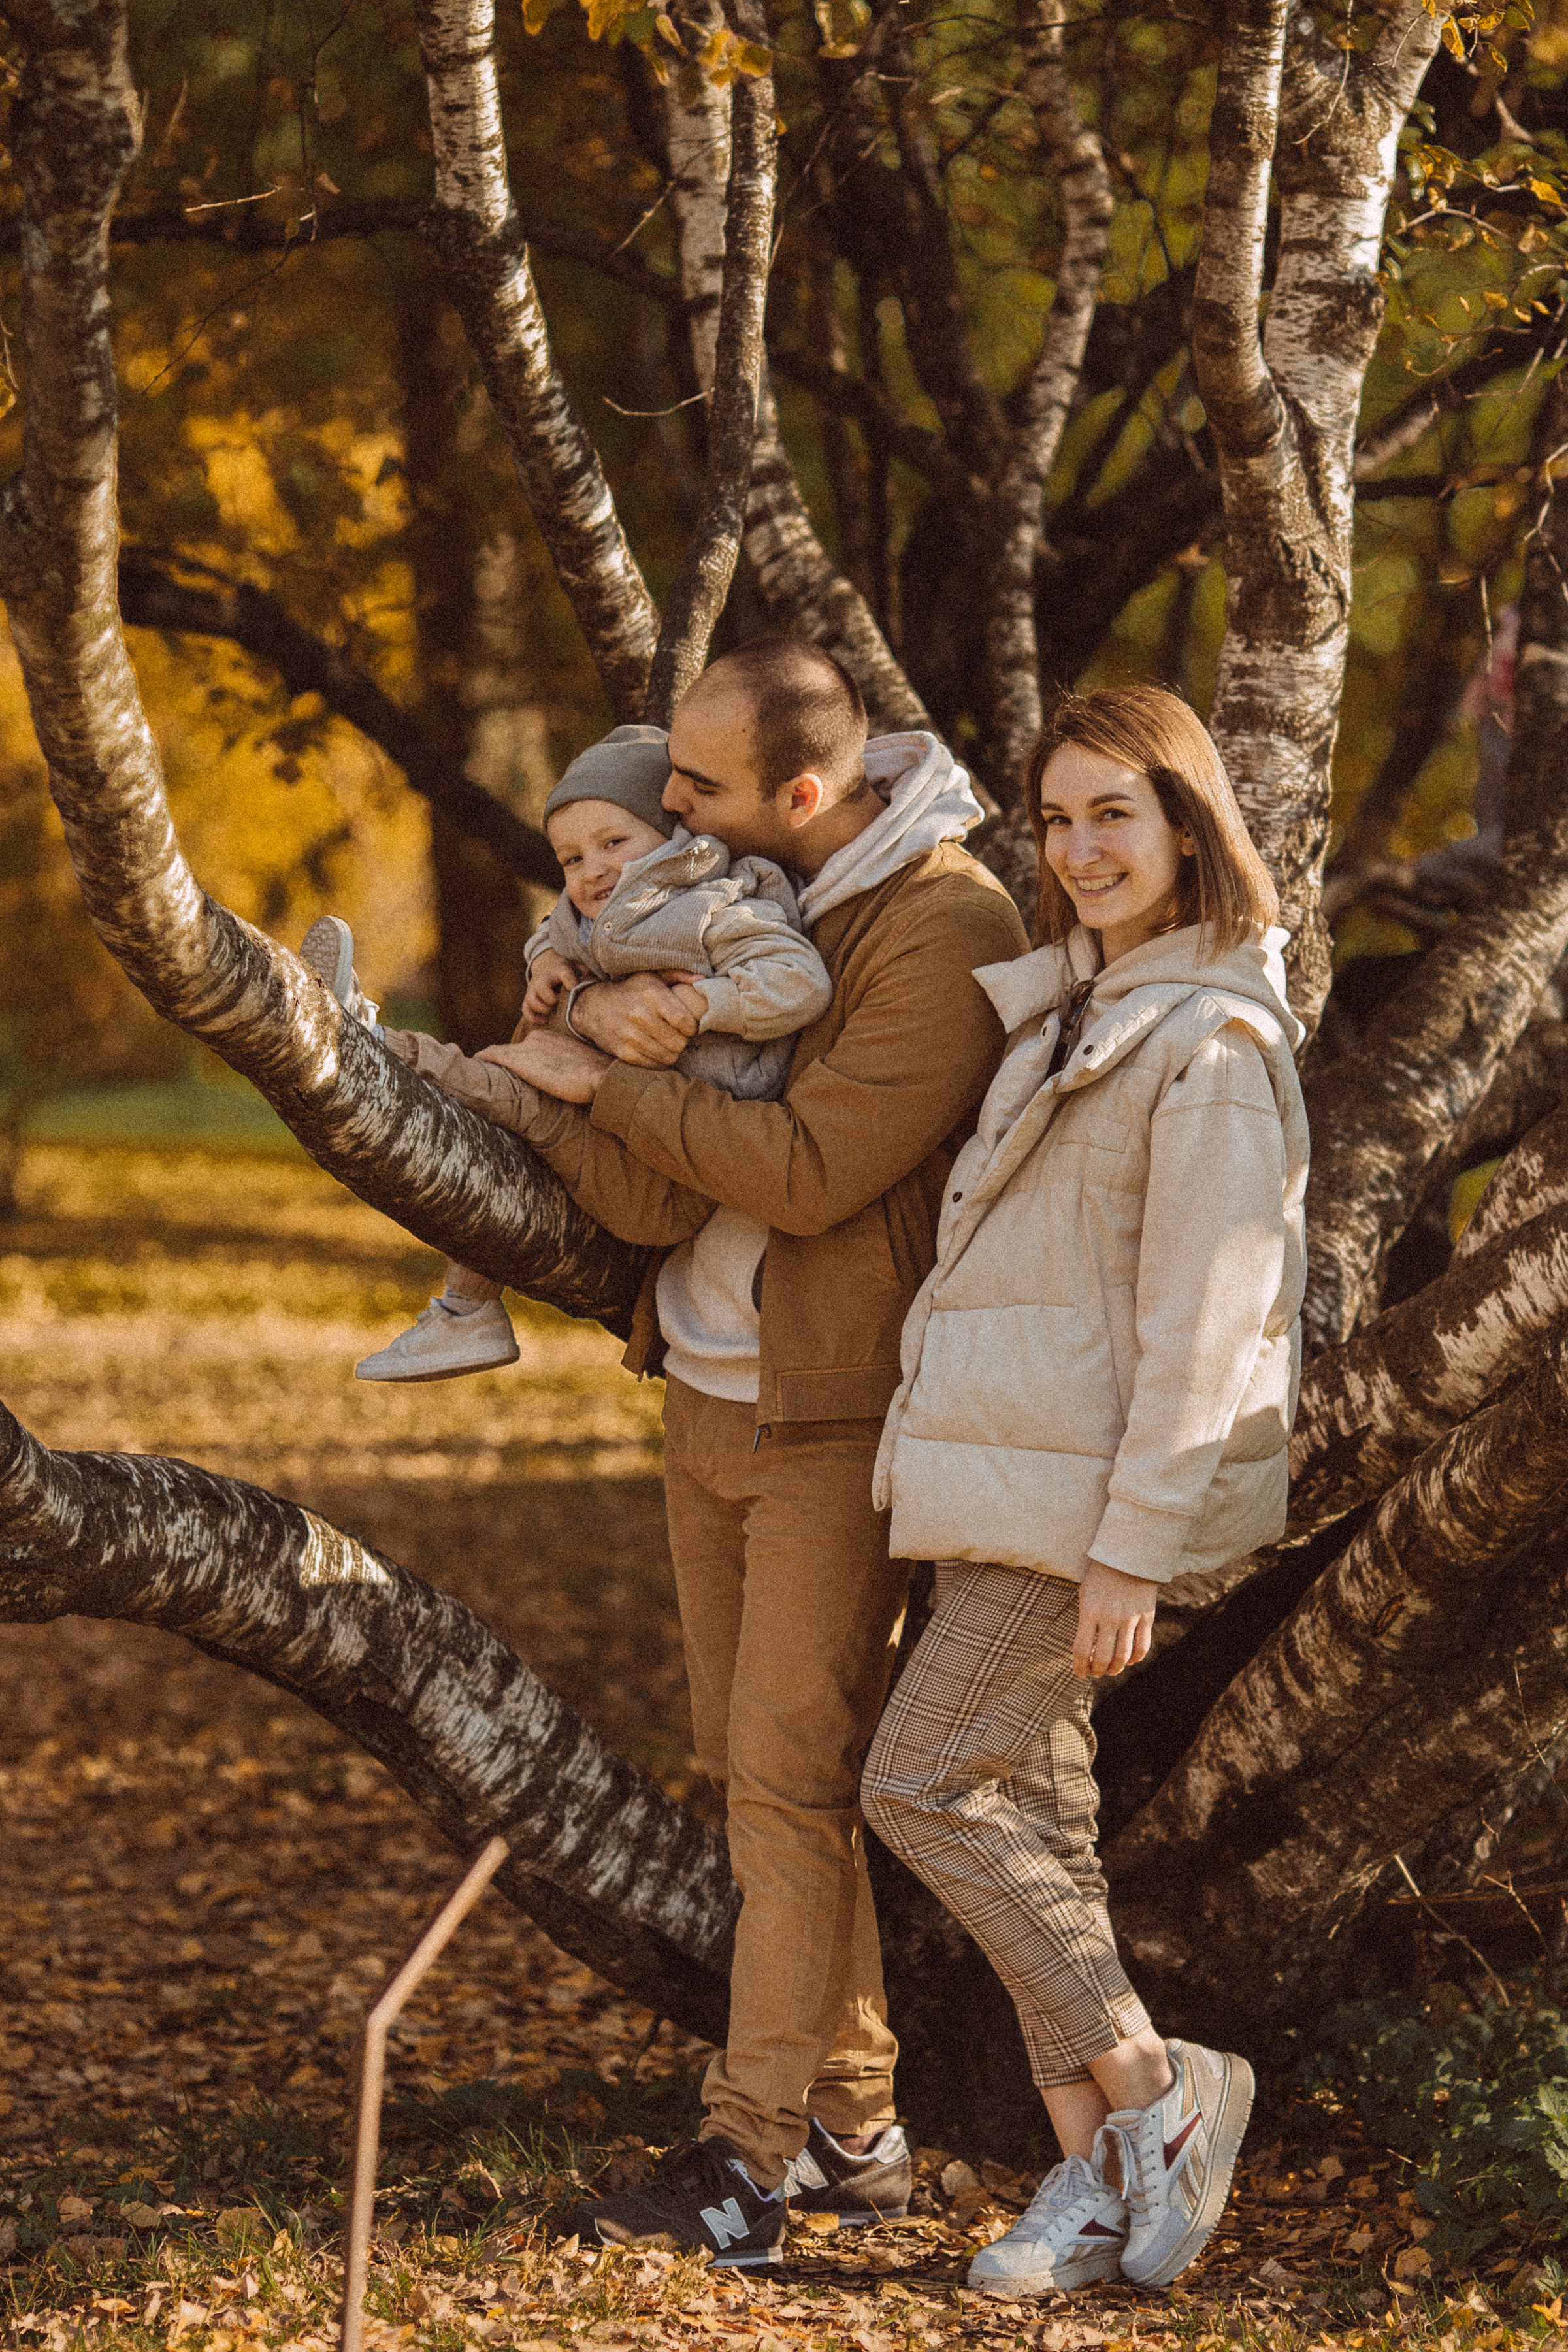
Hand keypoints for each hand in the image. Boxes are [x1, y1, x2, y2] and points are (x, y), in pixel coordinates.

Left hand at [478, 1030, 610, 1104]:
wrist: (600, 1075)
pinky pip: (493, 1054)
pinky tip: (475, 1063)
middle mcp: (538, 1038)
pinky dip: (483, 1057)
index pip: (531, 1048)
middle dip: (507, 1062)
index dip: (525, 1061)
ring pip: (502, 1053)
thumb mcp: (583, 1069)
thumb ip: (572, 1070)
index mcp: (554, 1039)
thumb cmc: (599, 1077)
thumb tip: (574, 1083)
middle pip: (516, 1051)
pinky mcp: (519, 1059)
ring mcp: (528, 1047)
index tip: (521, 1073)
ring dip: (492, 1062)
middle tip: (495, 1077)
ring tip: (481, 1074)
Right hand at [521, 948, 580, 1026]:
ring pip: (531, 1001)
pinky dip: (533, 1018)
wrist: (547, 963)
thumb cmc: (566, 968)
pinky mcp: (528, 997)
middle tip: (560, 1003)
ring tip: (552, 1012)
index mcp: (559, 970)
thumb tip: (598, 980)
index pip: (564, 974)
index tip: (574, 990)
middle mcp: (543, 979)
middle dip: (552, 999)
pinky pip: (525, 1009)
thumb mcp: (577, 965)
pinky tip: (544, 1022)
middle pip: (542, 989)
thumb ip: (586, 972)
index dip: (570, 983)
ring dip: (543, 1009)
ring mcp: (533, 988)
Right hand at [569, 971, 702, 1067]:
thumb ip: (678, 975)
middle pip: (678, 1042)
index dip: (691, 1026)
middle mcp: (639, 1014)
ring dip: (671, 1052)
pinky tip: (654, 1049)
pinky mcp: (623, 1052)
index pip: (683, 1020)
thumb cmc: (630, 991)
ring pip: (668, 1056)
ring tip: (666, 1042)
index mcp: (650, 994)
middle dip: (682, 1040)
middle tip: (676, 1035)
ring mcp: (629, 1035)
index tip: (687, 1025)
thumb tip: (702, 979)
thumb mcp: (651, 976)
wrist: (592, 1006)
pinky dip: (658, 1060)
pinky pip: (653, 1065)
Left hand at [1073, 1560, 1156, 1678]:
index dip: (1080, 1667)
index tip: (1080, 1673)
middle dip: (1098, 1671)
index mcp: (1089, 1611)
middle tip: (1096, 1673)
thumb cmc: (1100, 1577)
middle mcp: (1109, 1616)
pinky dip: (1135, 1659)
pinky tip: (1129, 1661)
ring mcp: (1130, 1617)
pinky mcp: (1147, 1616)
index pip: (1082, 1649)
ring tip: (1111, 1670)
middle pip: (1103, 1657)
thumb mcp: (1085, 1596)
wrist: (1128, 1556)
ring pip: (1123, 1656)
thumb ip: (1086, 1622)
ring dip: (1116, 1668)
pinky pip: (1143, 1646)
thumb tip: (1086, 1651)